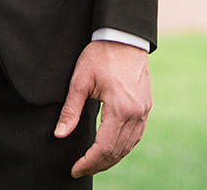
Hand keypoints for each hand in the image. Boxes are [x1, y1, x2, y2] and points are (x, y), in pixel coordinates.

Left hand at [55, 40, 151, 177]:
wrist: (124, 37)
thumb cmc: (101, 55)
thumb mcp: (80, 80)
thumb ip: (70, 110)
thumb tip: (59, 134)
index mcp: (119, 108)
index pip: (104, 147)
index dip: (88, 162)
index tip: (75, 169)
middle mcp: (135, 113)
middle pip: (117, 151)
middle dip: (98, 165)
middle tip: (80, 170)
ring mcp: (143, 110)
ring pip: (128, 146)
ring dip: (111, 159)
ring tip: (94, 164)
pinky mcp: (146, 106)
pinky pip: (136, 135)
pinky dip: (123, 147)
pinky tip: (112, 149)